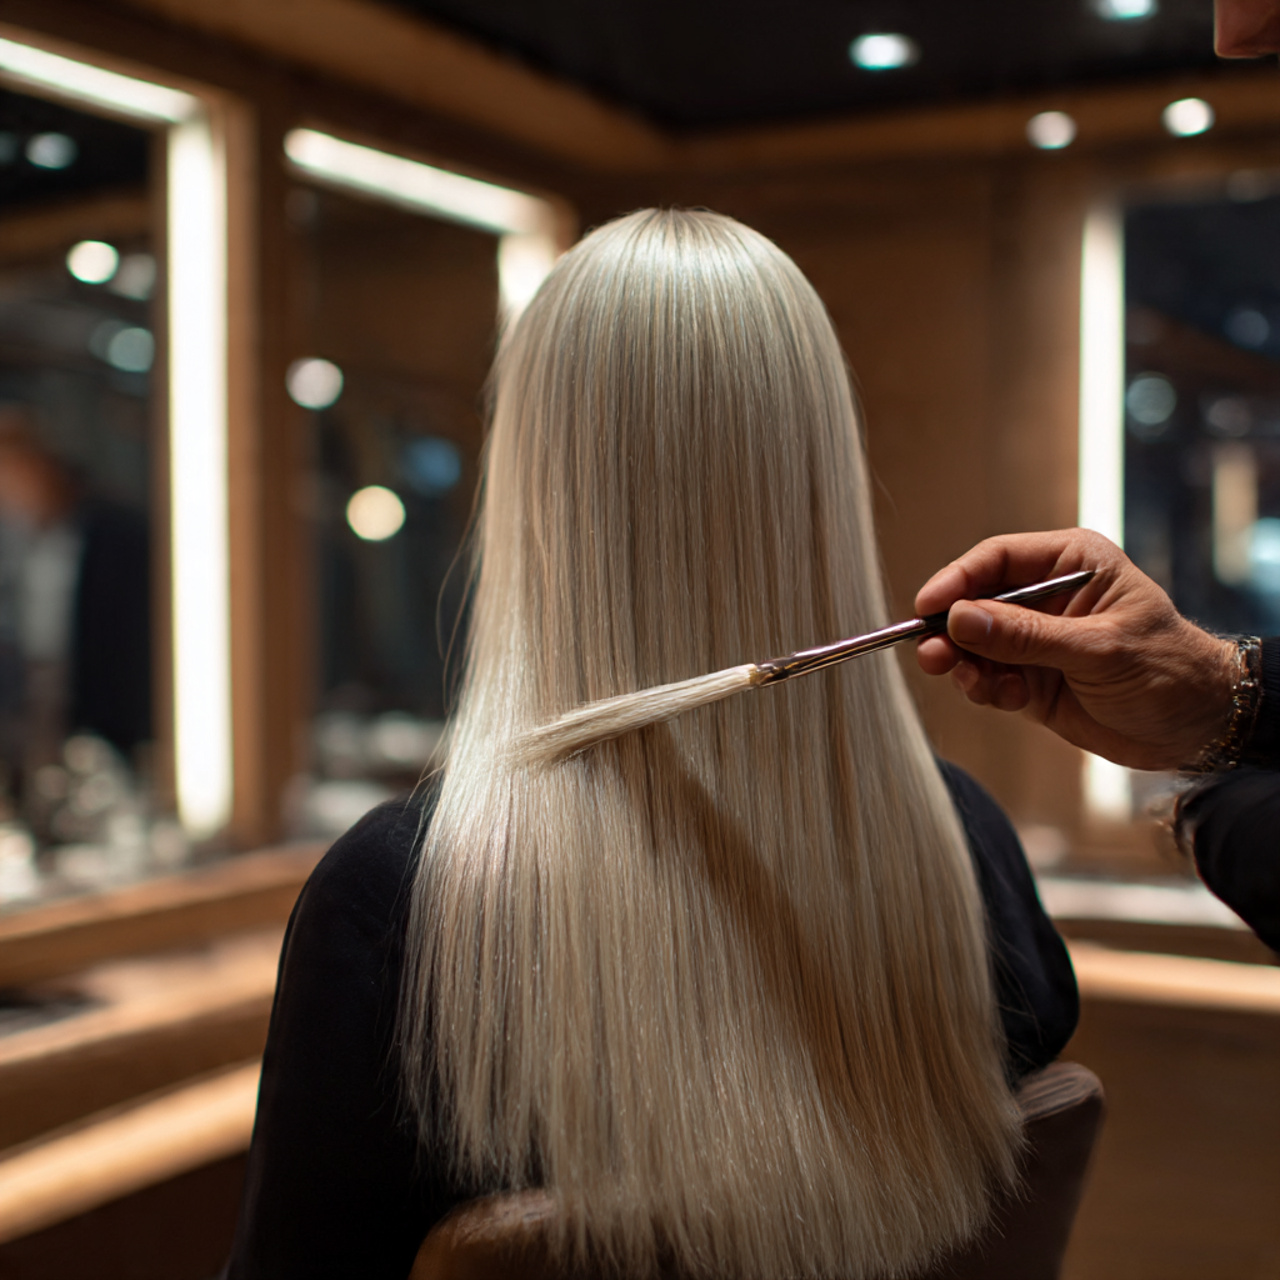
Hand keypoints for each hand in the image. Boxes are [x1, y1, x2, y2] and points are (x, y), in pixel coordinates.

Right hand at [914, 529, 1239, 770]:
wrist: (1198, 728)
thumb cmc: (1168, 669)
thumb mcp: (1096, 648)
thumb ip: (1025, 635)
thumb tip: (959, 619)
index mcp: (1071, 563)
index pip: (997, 560)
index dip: (957, 581)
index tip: (927, 607)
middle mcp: (1047, 597)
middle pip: (975, 602)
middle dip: (951, 630)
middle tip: (931, 654)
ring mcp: (1036, 640)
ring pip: (974, 644)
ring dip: (964, 664)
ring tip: (971, 681)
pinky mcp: (1031, 679)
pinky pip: (989, 678)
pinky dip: (985, 689)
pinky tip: (1003, 697)